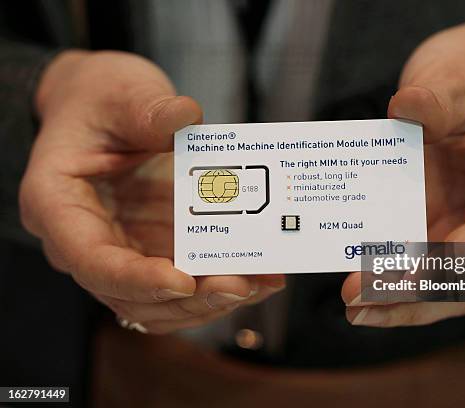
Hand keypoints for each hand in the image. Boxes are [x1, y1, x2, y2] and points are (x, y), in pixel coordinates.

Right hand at [20, 50, 283, 333]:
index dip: (137, 280)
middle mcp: (85, 241)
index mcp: (58, 204)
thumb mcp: (119, 92)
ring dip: (211, 301)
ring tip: (262, 282)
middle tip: (243, 284)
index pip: (92, 261)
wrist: (101, 107)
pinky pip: (181, 285)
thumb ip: (147, 108)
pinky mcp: (150, 249)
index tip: (184, 282)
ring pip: (160, 303)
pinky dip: (217, 285)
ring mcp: (121, 249)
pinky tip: (258, 274)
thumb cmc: (98, 100)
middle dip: (191, 298)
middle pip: (132, 295)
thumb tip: (187, 117)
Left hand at [342, 15, 464, 326]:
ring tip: (354, 308)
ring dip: (403, 301)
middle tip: (360, 303)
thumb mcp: (456, 73)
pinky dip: (396, 281)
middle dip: (416, 295)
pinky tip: (361, 287)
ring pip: (450, 284)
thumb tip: (405, 110)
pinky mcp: (452, 226)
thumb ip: (435, 96)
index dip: (455, 259)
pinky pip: (427, 266)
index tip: (407, 275)